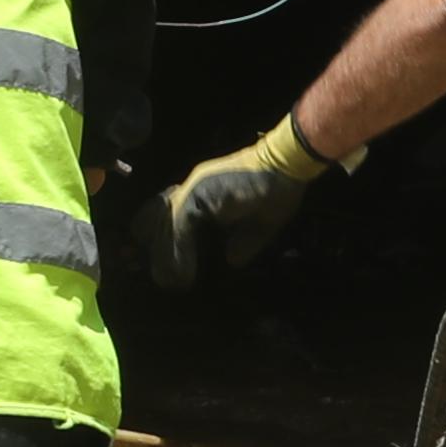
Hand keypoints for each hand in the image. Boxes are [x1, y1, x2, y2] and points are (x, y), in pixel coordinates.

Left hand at [152, 110, 345, 285]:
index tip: (170, 263)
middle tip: (162, 277)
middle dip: (159, 248)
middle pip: (160, 219)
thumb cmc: (279, 190)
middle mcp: (193, 188)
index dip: (169, 238)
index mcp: (206, 192)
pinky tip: (182, 272)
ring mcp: (192, 190)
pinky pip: (178, 228)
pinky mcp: (197, 196)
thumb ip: (245, 241)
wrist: (286, 165)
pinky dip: (178, 251)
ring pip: (165, 226)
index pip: (174, 214)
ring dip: (166, 255)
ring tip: (170, 281)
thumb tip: (232, 260)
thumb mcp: (260, 224)